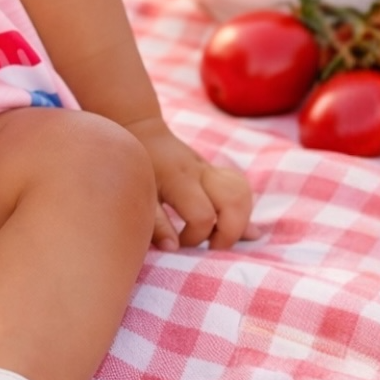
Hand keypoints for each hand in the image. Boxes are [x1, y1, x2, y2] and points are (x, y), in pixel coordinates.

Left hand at [129, 118, 258, 251]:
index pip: (203, 216)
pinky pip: (240, 189)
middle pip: (234, 203)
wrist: (142, 131)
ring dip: (240, 220)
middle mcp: (201, 172)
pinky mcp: (216, 172)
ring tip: (220, 234)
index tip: (179, 241)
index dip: (194, 237)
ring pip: (242, 194)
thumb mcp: (140, 194)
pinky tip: (230, 222)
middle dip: (229, 233)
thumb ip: (156, 222)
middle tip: (211, 245)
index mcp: (180, 180)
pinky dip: (241, 208)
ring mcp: (211, 170)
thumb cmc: (137, 166)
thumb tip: (173, 248)